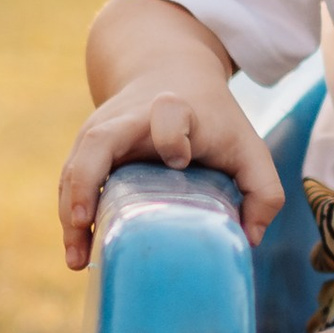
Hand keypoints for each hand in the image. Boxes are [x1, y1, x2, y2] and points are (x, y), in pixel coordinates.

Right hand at [56, 82, 282, 269]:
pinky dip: (70, 214)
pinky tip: (76, 252)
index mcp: (173, 110)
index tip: (179, 159)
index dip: (171, 133)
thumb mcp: (248, 145)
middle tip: (84, 221)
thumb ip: (263, 190)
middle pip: (98, 140)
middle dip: (87, 180)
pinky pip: (70, 181)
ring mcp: (100, 132)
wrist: (169, 73)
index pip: (168, 113)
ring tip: (75, 259)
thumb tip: (250, 240)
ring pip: (74, 167)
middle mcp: (127, 118)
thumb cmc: (211, 119)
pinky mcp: (85, 149)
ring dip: (70, 211)